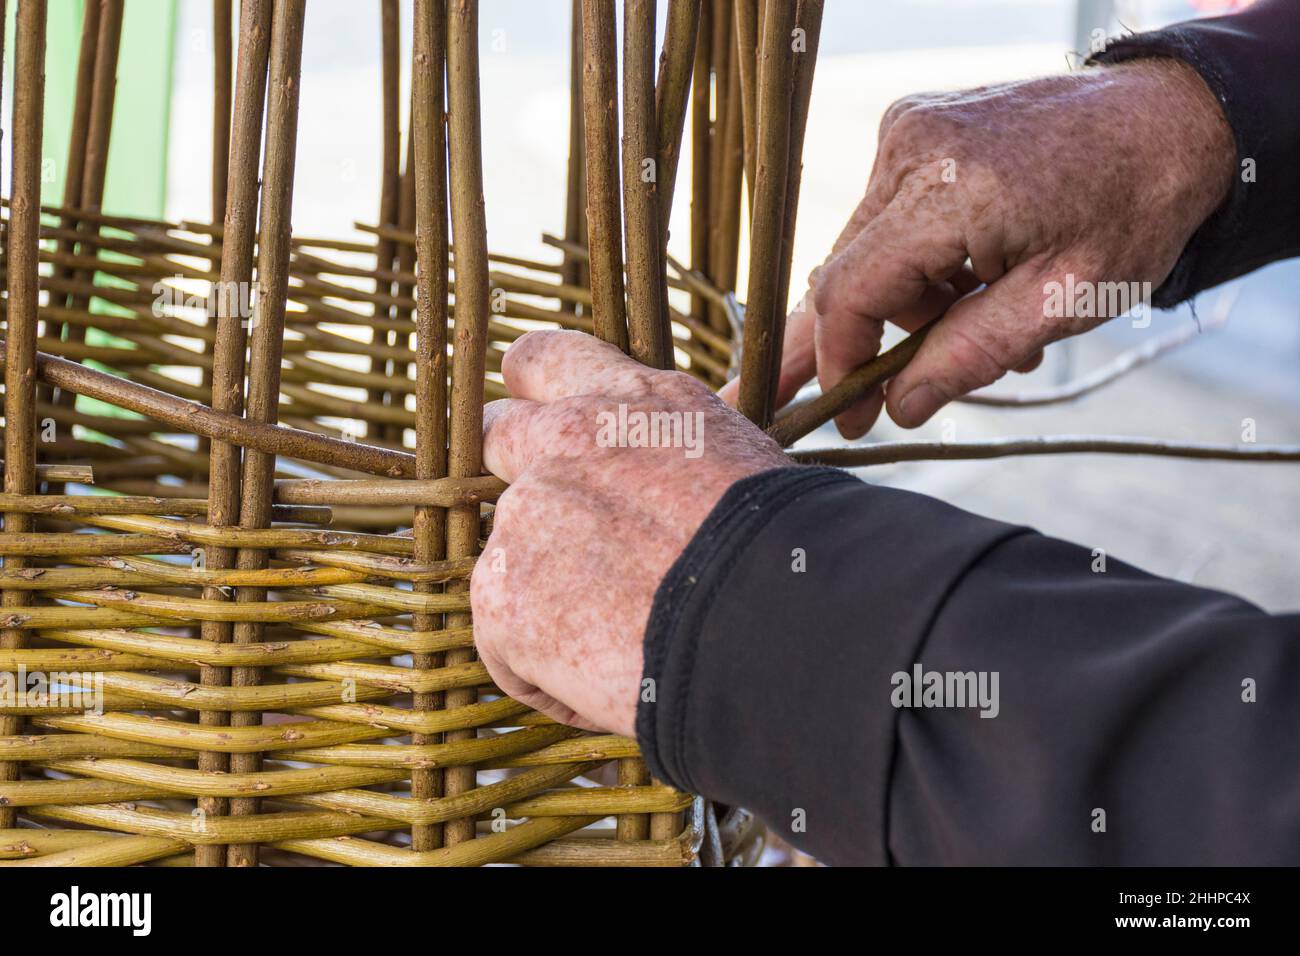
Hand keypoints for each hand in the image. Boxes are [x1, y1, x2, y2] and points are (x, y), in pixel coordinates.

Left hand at [471, 329, 787, 737]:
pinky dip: (547, 676)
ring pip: (511, 558)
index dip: (531, 393)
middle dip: (517, 480)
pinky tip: (609, 686)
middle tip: (562, 541)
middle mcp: (566, 440)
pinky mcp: (503, 593)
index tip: (535, 416)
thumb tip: (674, 467)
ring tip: (627, 643)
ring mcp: (525, 513)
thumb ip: (675, 449)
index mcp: (632, 400)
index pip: (545, 360)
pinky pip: (507, 646)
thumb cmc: (784, 551)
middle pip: (499, 438)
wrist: (773, 620)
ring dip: (549, 596)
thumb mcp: (736, 461)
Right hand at [721, 59, 1234, 436]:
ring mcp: (907, 129)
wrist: (1168, 118)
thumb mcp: (1065, 300)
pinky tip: (972, 273)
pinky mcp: (912, 127)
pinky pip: (887, 218)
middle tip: (901, 386)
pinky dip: (920, 261)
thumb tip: (901, 406)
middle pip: (847, 274)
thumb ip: (972, 355)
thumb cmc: (1133, 204)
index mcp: (949, 188)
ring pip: (866, 252)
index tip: (851, 418)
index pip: (849, 292)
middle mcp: (910, 147)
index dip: (839, 363)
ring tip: (982, 314)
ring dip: (908, 302)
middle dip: (876, 338)